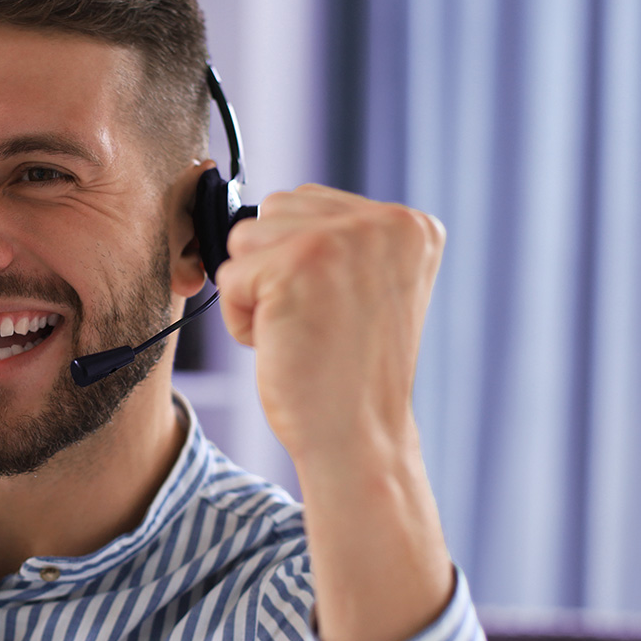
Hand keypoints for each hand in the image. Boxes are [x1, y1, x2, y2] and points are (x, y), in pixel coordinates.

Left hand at [213, 183, 443, 467]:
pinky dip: (241, 320)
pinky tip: (284, 345)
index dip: (300, 260)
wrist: (358, 439)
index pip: (309, 202)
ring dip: (256, 291)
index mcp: (412, 224)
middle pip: (274, 210)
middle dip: (275, 268)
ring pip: (245, 238)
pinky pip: (228, 277)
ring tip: (301, 330)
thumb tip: (255, 209)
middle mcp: (385, 221)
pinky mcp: (295, 266)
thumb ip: (339, 238)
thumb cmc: (350, 371)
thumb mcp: (367, 284)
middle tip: (317, 322)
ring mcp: (341, 239)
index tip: (338, 309)